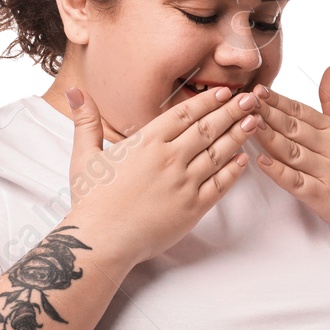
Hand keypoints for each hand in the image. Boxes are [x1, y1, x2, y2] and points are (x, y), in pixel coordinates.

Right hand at [63, 84, 262, 265]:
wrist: (102, 240)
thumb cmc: (91, 201)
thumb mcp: (84, 156)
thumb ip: (85, 122)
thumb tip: (75, 90)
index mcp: (147, 142)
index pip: (185, 114)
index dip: (207, 101)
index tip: (224, 92)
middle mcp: (170, 159)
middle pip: (208, 129)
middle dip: (231, 112)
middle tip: (251, 100)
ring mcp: (185, 183)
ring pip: (218, 153)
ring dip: (238, 136)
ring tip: (254, 122)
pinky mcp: (194, 208)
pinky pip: (220, 185)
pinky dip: (234, 171)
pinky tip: (244, 160)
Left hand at [252, 64, 329, 235]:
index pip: (301, 111)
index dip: (277, 100)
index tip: (257, 90)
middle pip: (293, 127)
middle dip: (266, 113)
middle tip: (242, 101)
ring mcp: (327, 172)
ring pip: (292, 151)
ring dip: (268, 137)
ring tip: (246, 124)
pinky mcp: (324, 196)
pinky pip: (297, 182)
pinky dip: (279, 172)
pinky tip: (262, 161)